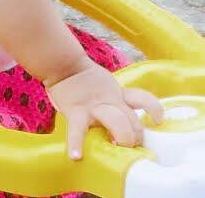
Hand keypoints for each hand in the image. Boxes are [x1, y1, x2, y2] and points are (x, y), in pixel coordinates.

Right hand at [45, 61, 163, 159]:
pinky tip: (76, 157)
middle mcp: (111, 102)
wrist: (65, 66)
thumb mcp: (107, 86)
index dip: (154, 110)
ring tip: (118, 147)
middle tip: (132, 147)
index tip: (157, 122)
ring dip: (122, 137)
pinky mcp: (77, 112)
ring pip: (116, 121)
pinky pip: (77, 130)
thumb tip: (131, 124)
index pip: (143, 100)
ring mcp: (94, 108)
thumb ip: (118, 100)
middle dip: (136, 136)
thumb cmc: (86, 80)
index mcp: (119, 95)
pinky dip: (76, 144)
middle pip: (132, 119)